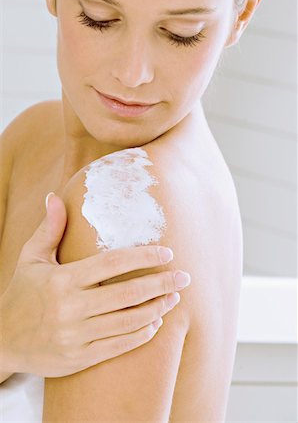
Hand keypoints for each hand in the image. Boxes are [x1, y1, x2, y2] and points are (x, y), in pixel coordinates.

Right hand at [0, 193, 190, 377]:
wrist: (1, 340)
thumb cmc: (21, 293)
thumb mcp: (31, 258)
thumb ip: (49, 228)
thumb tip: (54, 196)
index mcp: (62, 280)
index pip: (112, 262)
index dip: (144, 256)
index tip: (167, 252)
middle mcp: (70, 308)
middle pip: (127, 294)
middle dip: (161, 283)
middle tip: (184, 277)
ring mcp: (75, 336)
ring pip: (128, 322)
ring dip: (157, 309)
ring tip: (174, 298)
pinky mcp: (78, 358)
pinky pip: (118, 347)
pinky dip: (141, 334)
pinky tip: (155, 323)